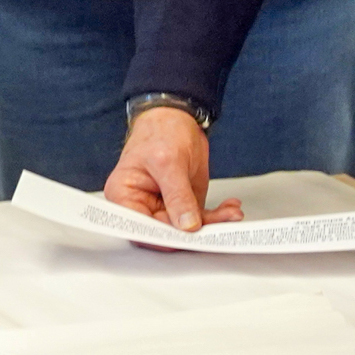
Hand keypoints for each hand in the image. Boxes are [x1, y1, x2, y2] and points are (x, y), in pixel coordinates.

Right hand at [103, 106, 238, 232]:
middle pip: (166, 234)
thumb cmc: (160, 132)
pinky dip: (217, 216)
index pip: (141, 230)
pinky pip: (200, 220)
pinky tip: (229, 208)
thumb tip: (186, 225)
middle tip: (219, 224)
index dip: (164, 237)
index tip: (189, 235)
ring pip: (187, 230)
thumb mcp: (168, 161)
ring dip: (213, 223)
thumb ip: (177, 195)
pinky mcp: (183, 206)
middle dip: (195, 232)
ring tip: (230, 213)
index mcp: (124, 196)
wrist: (177, 118)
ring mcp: (164, 207)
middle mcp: (142, 206)